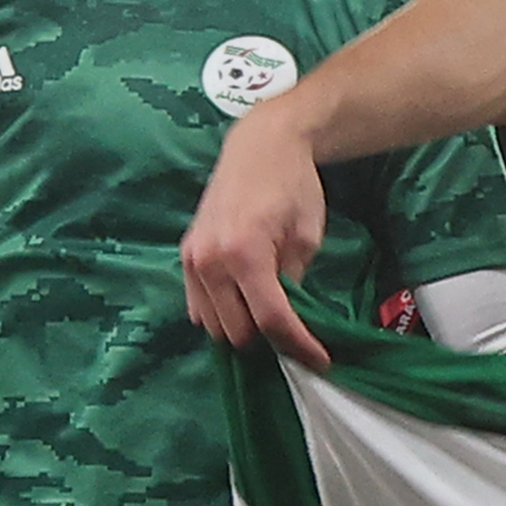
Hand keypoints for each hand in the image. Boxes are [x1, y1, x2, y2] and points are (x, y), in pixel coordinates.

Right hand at [182, 107, 337, 364]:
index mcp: (245, 254)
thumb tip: (289, 318)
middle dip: (269, 342)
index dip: (298, 346)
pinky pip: (197, 307)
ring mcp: (191, 259)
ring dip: (243, 331)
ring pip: (213, 326)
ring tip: (271, 320)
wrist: (260, 145)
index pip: (271, 320)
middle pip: (237, 332)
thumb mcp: (306, 236)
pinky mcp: (185, 256)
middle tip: (296, 337)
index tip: (320, 360)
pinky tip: (244, 306)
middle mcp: (209, 261)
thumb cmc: (293, 185)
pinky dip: (221, 315)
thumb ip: (293, 281)